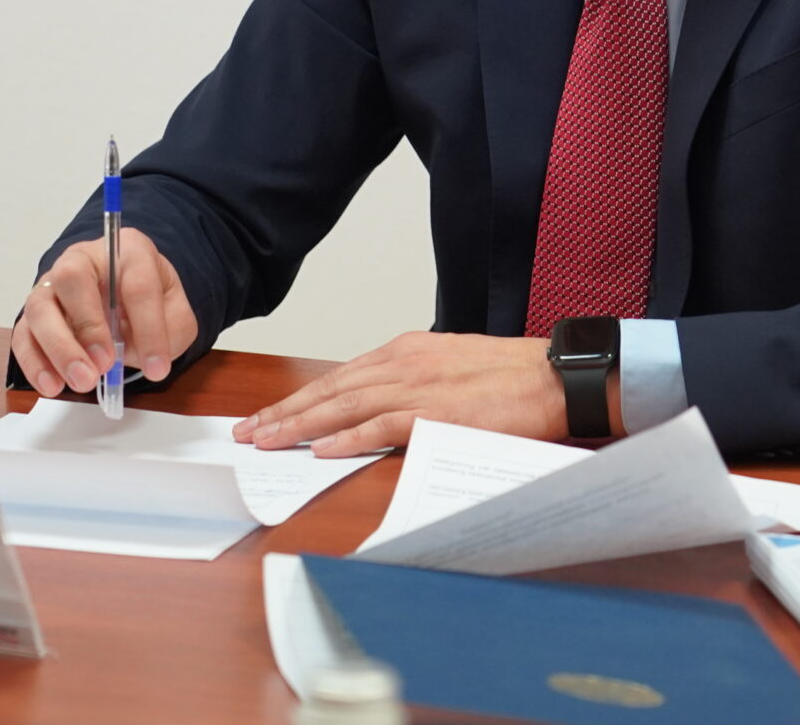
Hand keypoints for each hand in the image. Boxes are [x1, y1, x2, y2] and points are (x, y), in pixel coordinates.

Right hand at [9, 228, 197, 397]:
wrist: (123, 297)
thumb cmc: (148, 300)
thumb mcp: (175, 311)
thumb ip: (170, 329)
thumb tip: (143, 355)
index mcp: (128, 250)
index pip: (137, 284)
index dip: (148, 328)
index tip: (156, 367)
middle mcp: (83, 259)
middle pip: (72, 278)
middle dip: (89, 325)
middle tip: (105, 364)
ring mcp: (53, 284)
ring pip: (40, 307)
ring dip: (59, 348)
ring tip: (82, 381)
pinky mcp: (33, 314)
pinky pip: (23, 335)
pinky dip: (34, 362)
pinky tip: (52, 385)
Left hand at [230, 331, 575, 456]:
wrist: (553, 375)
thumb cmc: (508, 376)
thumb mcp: (450, 367)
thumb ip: (413, 382)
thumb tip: (380, 405)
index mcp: (406, 351)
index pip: (339, 376)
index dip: (300, 397)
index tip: (268, 415)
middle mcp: (404, 364)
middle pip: (330, 390)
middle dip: (284, 412)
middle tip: (247, 432)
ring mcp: (419, 388)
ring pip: (345, 406)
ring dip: (301, 425)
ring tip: (266, 441)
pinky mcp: (437, 414)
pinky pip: (382, 426)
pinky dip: (348, 438)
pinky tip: (320, 449)